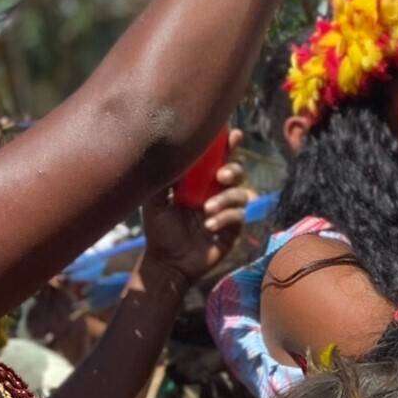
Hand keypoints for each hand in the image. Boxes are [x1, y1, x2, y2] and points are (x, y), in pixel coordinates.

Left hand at [141, 129, 249, 290]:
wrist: (166, 262)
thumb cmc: (159, 231)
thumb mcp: (154, 202)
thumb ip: (161, 179)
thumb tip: (169, 151)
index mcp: (201, 181)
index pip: (219, 158)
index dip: (230, 145)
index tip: (233, 136)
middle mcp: (217, 193)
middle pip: (238, 171)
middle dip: (234, 169)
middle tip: (220, 176)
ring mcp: (227, 212)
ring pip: (242, 195)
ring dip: (227, 198)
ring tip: (206, 209)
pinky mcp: (232, 231)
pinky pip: (239, 218)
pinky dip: (225, 218)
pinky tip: (209, 225)